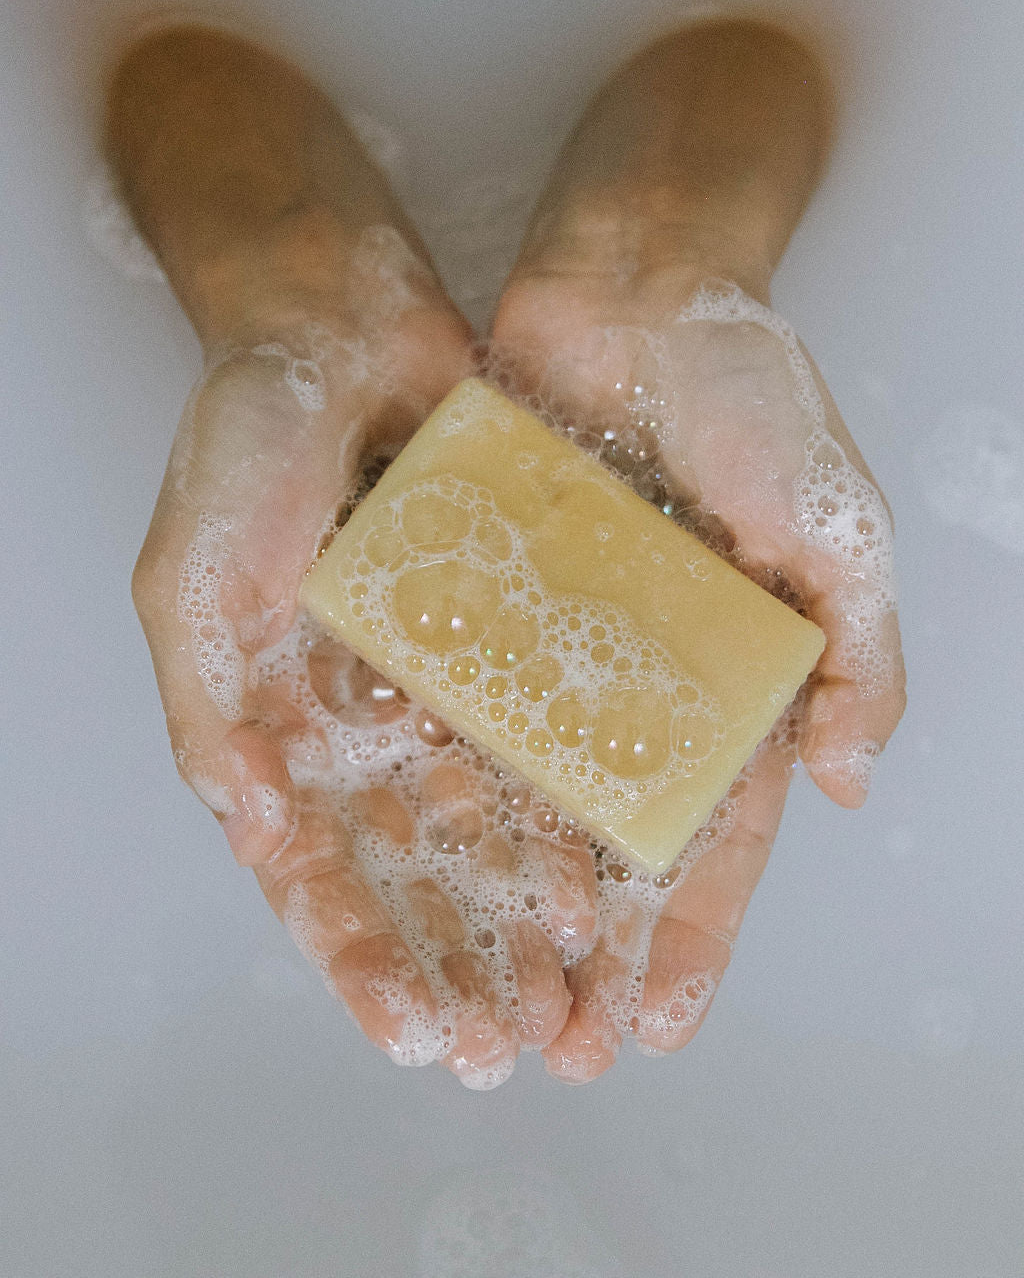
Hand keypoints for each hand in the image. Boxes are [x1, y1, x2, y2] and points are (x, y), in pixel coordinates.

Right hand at [116, 28, 595, 1084]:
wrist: (339, 323)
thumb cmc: (243, 440)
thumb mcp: (191, 577)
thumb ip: (204, 708)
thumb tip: (247, 825)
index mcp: (273, 717)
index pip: (316, 865)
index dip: (360, 954)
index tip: (411, 1034)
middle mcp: (357, 710)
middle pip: (412, 860)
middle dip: (458, 954)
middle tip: (515, 1043)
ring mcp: (434, 670)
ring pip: (485, 810)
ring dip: (522, 901)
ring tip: (570, 983)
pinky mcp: (503, 622)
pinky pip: (540, 723)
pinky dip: (566, 795)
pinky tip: (605, 862)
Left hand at [490, 17, 906, 1077]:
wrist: (636, 277)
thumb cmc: (750, 389)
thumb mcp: (832, 523)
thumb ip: (857, 651)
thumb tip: (854, 780)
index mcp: (733, 669)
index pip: (718, 828)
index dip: (693, 929)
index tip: (656, 1020)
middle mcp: (640, 668)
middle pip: (609, 834)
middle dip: (587, 943)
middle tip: (555, 1043)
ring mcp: (559, 632)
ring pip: (523, 787)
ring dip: (503, 889)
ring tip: (473, 979)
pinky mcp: (485, 585)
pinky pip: (458, 693)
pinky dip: (439, 773)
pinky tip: (409, 857)